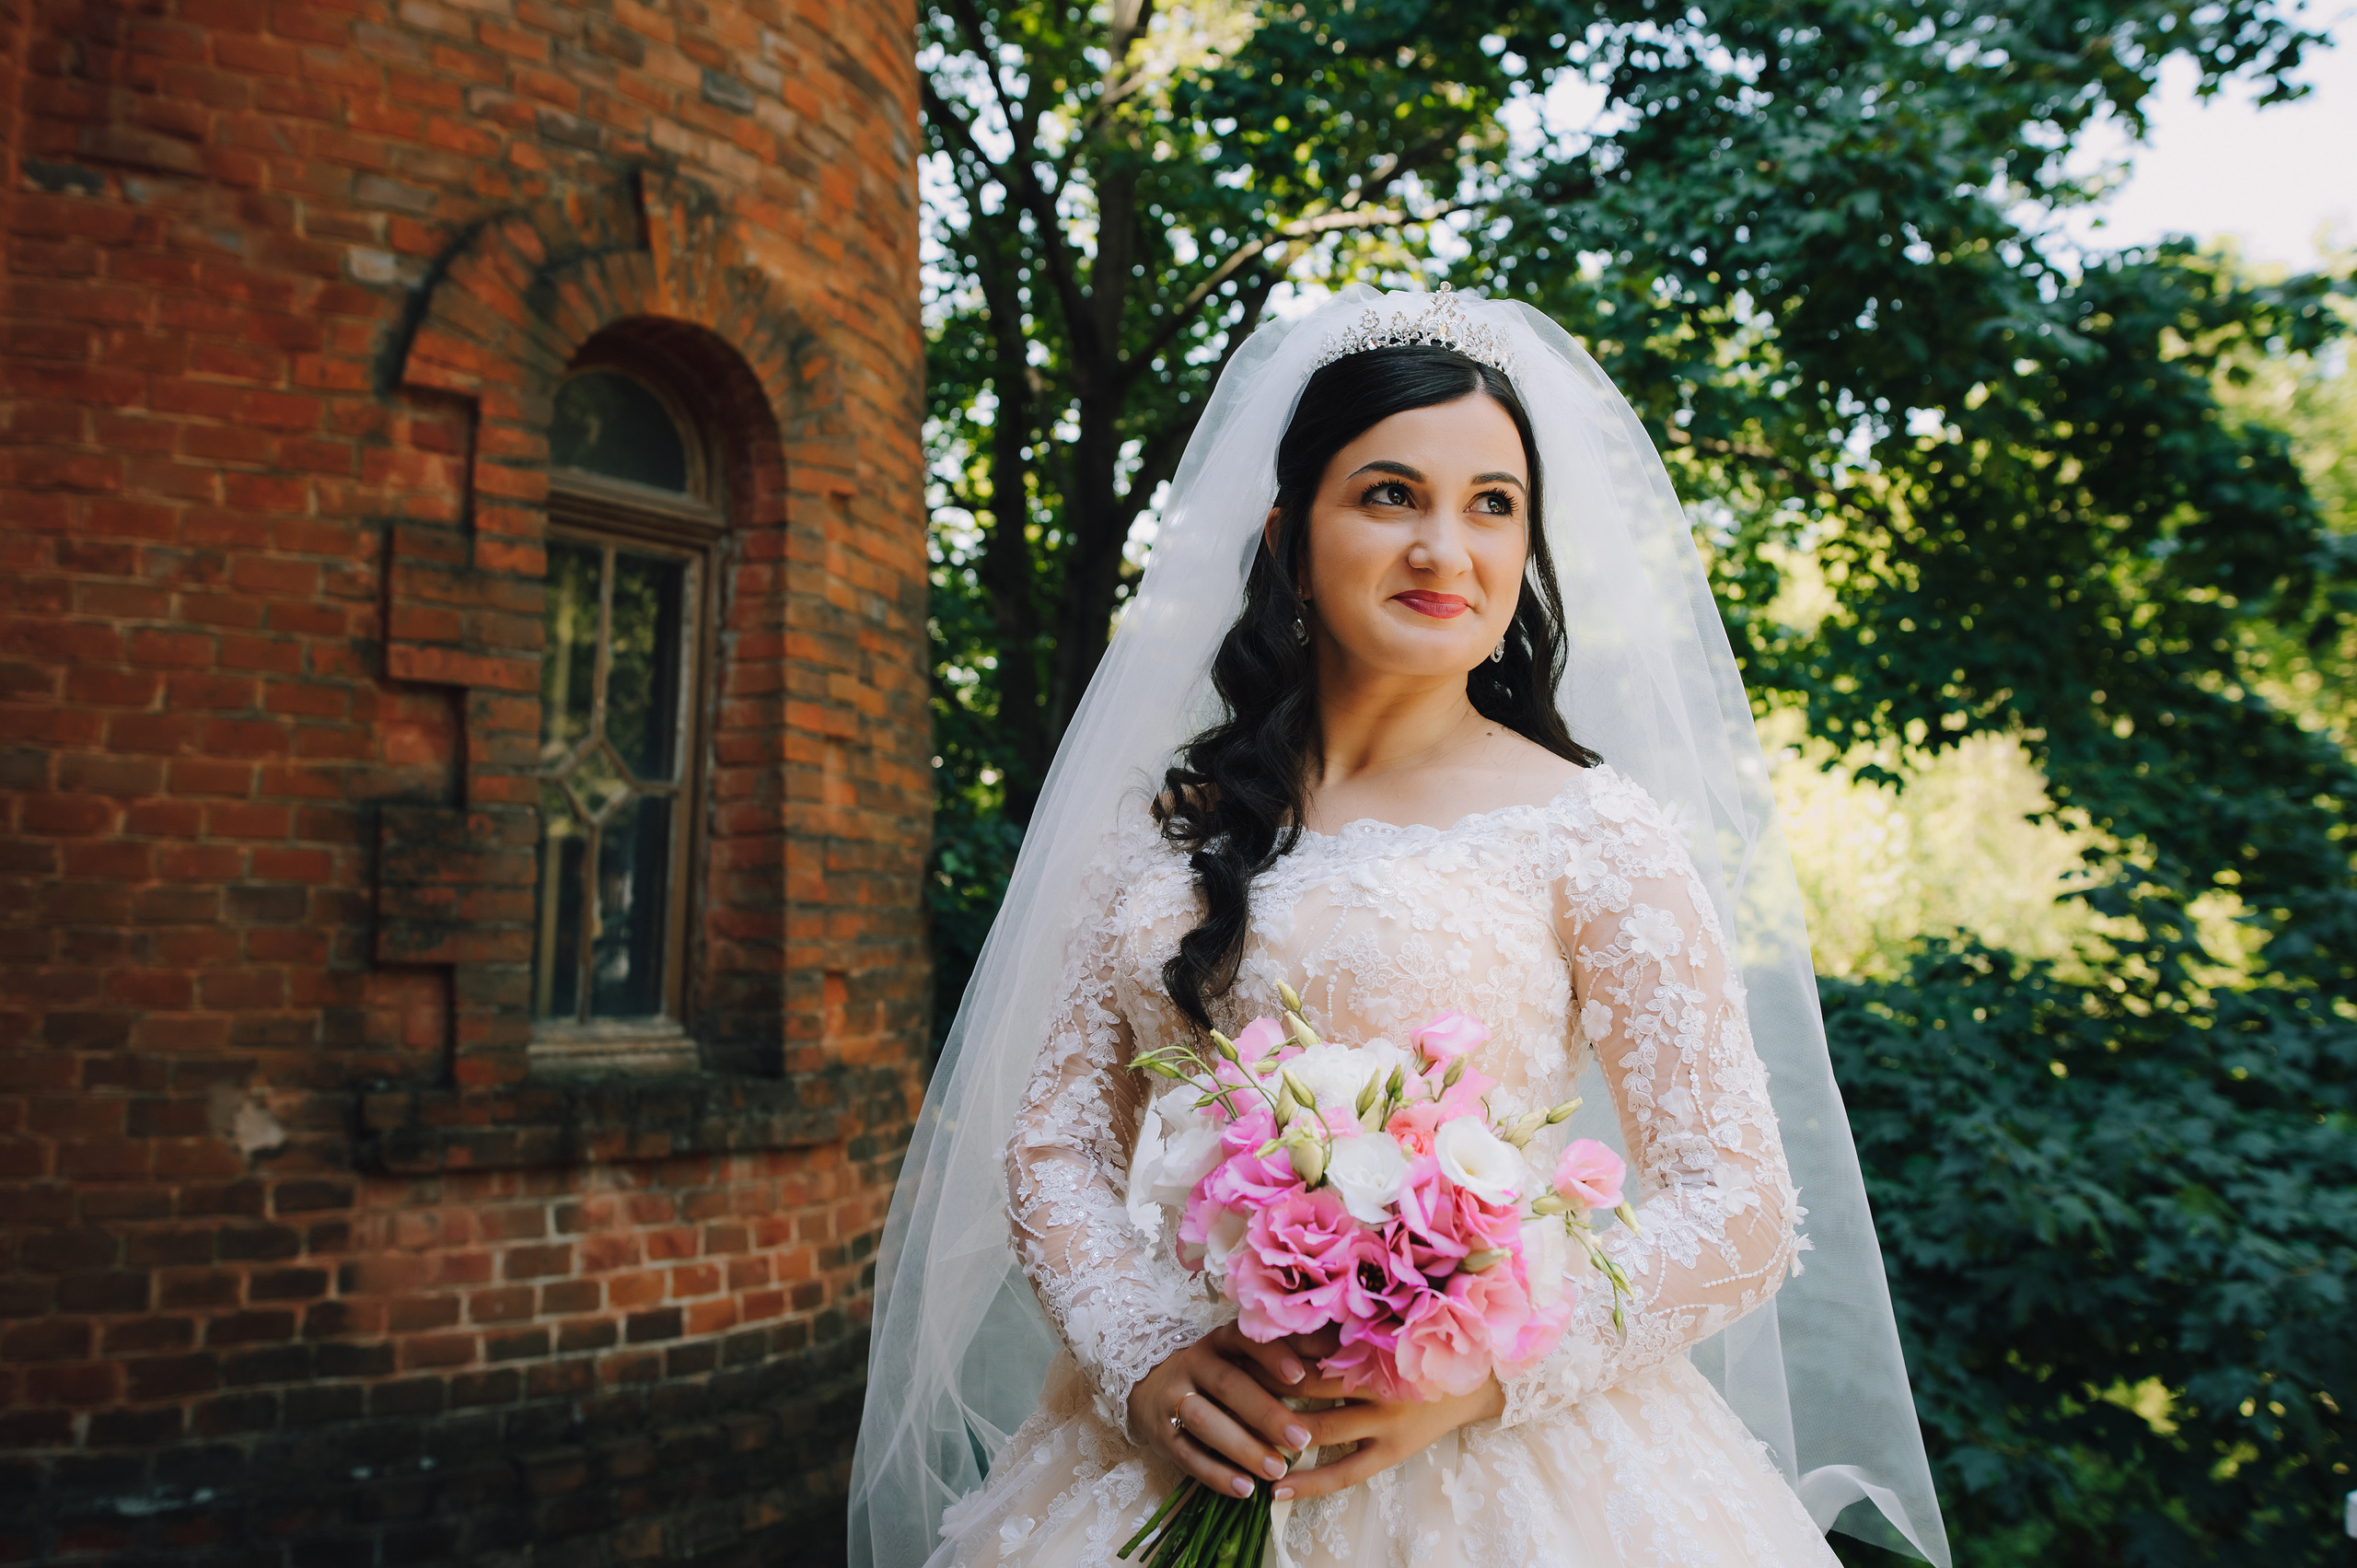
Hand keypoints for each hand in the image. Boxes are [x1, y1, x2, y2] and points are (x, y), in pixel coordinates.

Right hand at [1128, 1324, 1319, 1499]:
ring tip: (1277, 1470)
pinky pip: (1188, 1456)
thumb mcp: (1247, 1356)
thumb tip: (1341, 1347)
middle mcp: (1194, 1364)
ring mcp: (1173, 1399)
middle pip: (1228, 1384)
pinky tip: (1246, 1490)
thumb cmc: (1221, 1371)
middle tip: (1302, 1438)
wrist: (1152, 1386)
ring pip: (1205, 1421)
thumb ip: (1289, 1351)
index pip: (1244, 1340)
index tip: (1300, 1376)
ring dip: (1242, 1447)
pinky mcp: (1163, 1435)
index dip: (1271, 1356)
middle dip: (1265, 1412)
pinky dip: (1217, 1475)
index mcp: (1220, 1341)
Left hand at [1242, 1328, 1505, 1502]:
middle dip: (1265, 1390)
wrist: (1479, 1378)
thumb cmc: (1424, 1341)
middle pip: (1307, 1386)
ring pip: (1318, 1430)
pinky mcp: (1391, 1452)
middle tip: (1224, 1391)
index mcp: (1372, 1341)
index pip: (1309, 1345)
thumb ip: (1342, 1320)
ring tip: (1236, 1440)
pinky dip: (1308, 1482)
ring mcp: (1384, 1421)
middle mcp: (1377, 1380)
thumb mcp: (1388, 1322)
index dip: (1271, 1349)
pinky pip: (1343, 1473)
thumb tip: (1285, 1310)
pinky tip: (1275, 1490)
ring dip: (1277, 1435)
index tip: (1233, 1348)